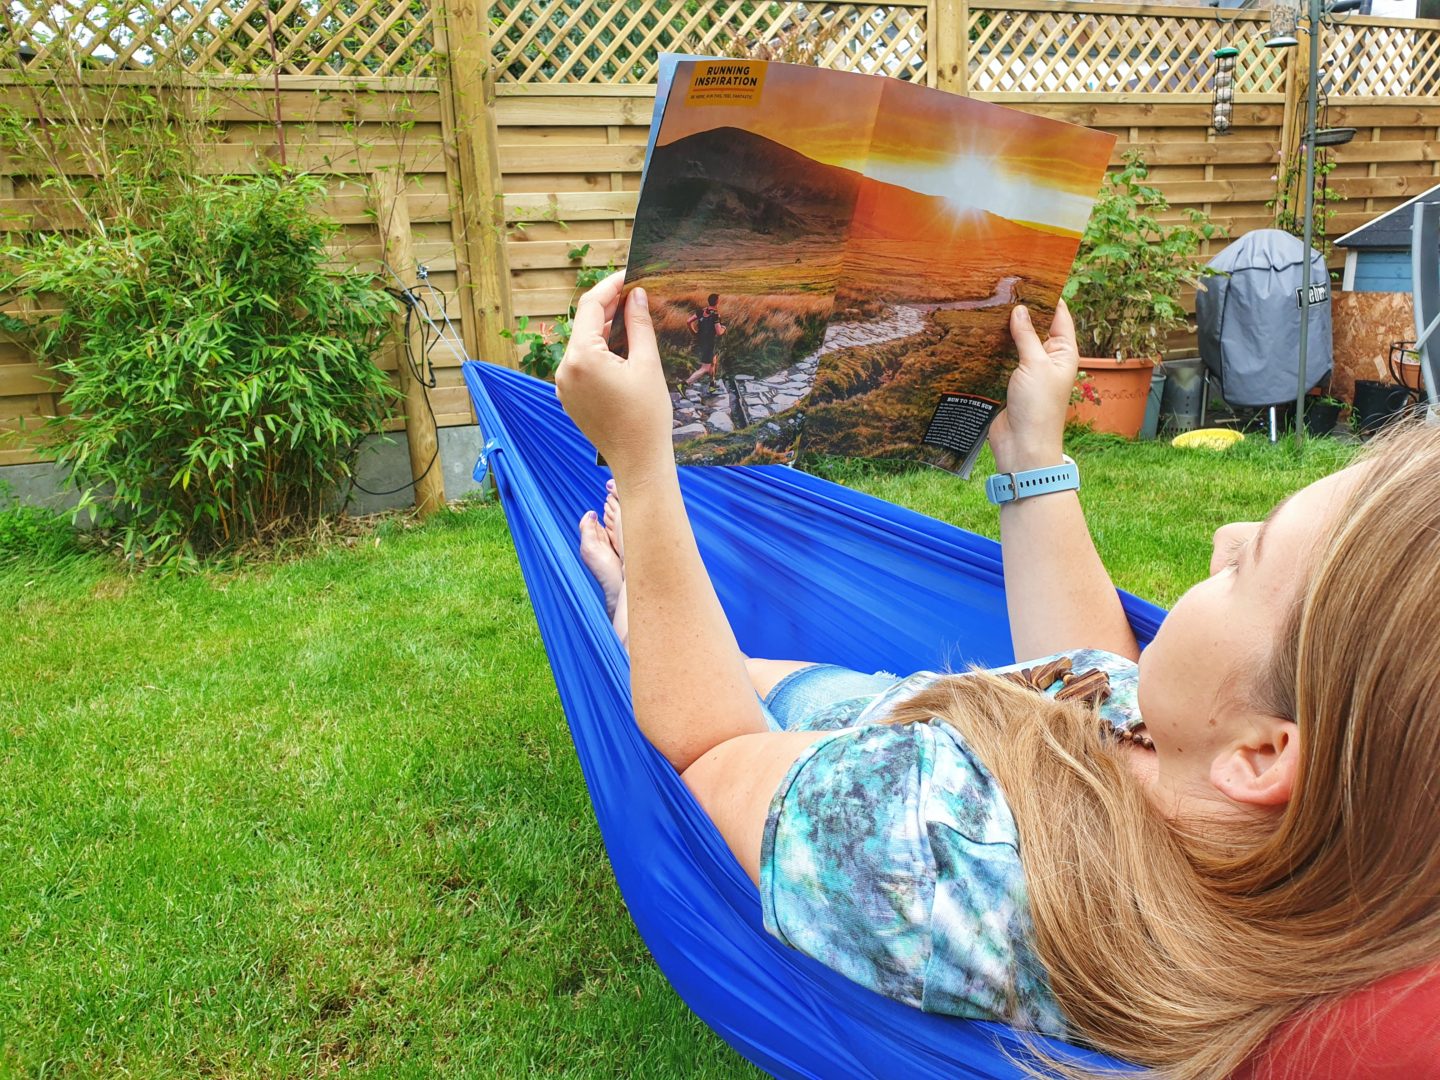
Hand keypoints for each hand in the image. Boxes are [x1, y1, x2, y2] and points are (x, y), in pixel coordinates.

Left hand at [555, 272, 673, 475]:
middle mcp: (565, 368)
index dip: (610, 286)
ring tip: (633, 319)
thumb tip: (636, 294)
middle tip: (637, 295)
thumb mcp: (647, 364)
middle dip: (609, 307)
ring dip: (604, 328)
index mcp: (582, 357)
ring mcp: (564, 384)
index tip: (630, 275)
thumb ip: (638, 324)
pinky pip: (581, 363)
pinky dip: (599, 350)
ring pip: (582, 343)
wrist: (638, 461)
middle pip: (584, 323)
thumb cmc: (647, 416)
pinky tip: (622, 348)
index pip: (590, 306)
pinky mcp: (569, 397)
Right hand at [988, 300, 1079, 473]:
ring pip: (1016, 342)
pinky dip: (992, 347)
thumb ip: (1026, 335)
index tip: (1032, 276)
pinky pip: (1001, 358)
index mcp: (1064, 352)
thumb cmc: (1038, 407)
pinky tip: (978, 333)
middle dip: (1022, 309)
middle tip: (1003, 287)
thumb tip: (1019, 309)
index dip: (1048, 296)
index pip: (1059, 315)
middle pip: (1036, 326)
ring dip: (1004, 329)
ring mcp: (1027, 370)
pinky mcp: (1008, 381)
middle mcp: (1047, 359)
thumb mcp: (1034, 365)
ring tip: (988, 305)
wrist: (1022, 446)